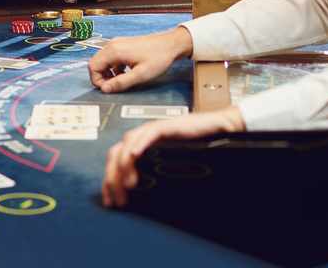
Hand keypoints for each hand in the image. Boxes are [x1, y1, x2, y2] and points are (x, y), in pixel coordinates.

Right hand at [88, 27, 191, 92]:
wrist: (170, 44)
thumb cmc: (158, 58)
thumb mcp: (140, 75)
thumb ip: (121, 83)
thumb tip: (105, 89)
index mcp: (114, 51)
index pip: (93, 67)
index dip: (97, 81)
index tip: (108, 89)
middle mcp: (113, 44)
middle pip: (95, 63)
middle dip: (101, 77)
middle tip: (113, 86)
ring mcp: (117, 43)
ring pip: (102, 60)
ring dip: (107, 72)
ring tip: (121, 80)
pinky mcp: (123, 45)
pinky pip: (111, 57)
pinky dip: (113, 67)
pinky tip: (125, 72)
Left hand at [101, 107, 244, 207]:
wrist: (217, 130)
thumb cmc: (197, 148)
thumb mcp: (172, 166)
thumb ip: (156, 176)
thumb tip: (142, 200)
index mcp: (142, 146)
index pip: (116, 161)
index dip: (110, 181)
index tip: (111, 202)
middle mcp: (143, 137)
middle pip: (116, 153)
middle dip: (112, 177)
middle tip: (117, 198)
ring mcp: (153, 130)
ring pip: (128, 143)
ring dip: (124, 164)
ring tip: (127, 184)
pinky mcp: (166, 126)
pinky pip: (149, 133)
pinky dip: (139, 143)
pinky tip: (134, 155)